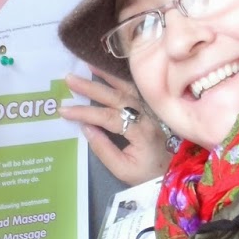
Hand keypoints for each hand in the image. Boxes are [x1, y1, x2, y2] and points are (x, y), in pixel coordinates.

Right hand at [61, 68, 170, 183]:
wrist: (174, 171)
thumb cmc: (147, 174)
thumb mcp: (123, 169)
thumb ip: (103, 149)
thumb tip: (85, 128)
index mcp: (140, 132)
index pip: (109, 117)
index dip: (85, 113)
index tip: (65, 110)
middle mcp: (146, 115)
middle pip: (116, 97)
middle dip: (91, 88)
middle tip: (69, 79)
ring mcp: (149, 109)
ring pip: (126, 88)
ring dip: (106, 76)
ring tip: (88, 65)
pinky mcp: (149, 107)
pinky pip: (133, 89)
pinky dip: (119, 79)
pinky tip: (107, 71)